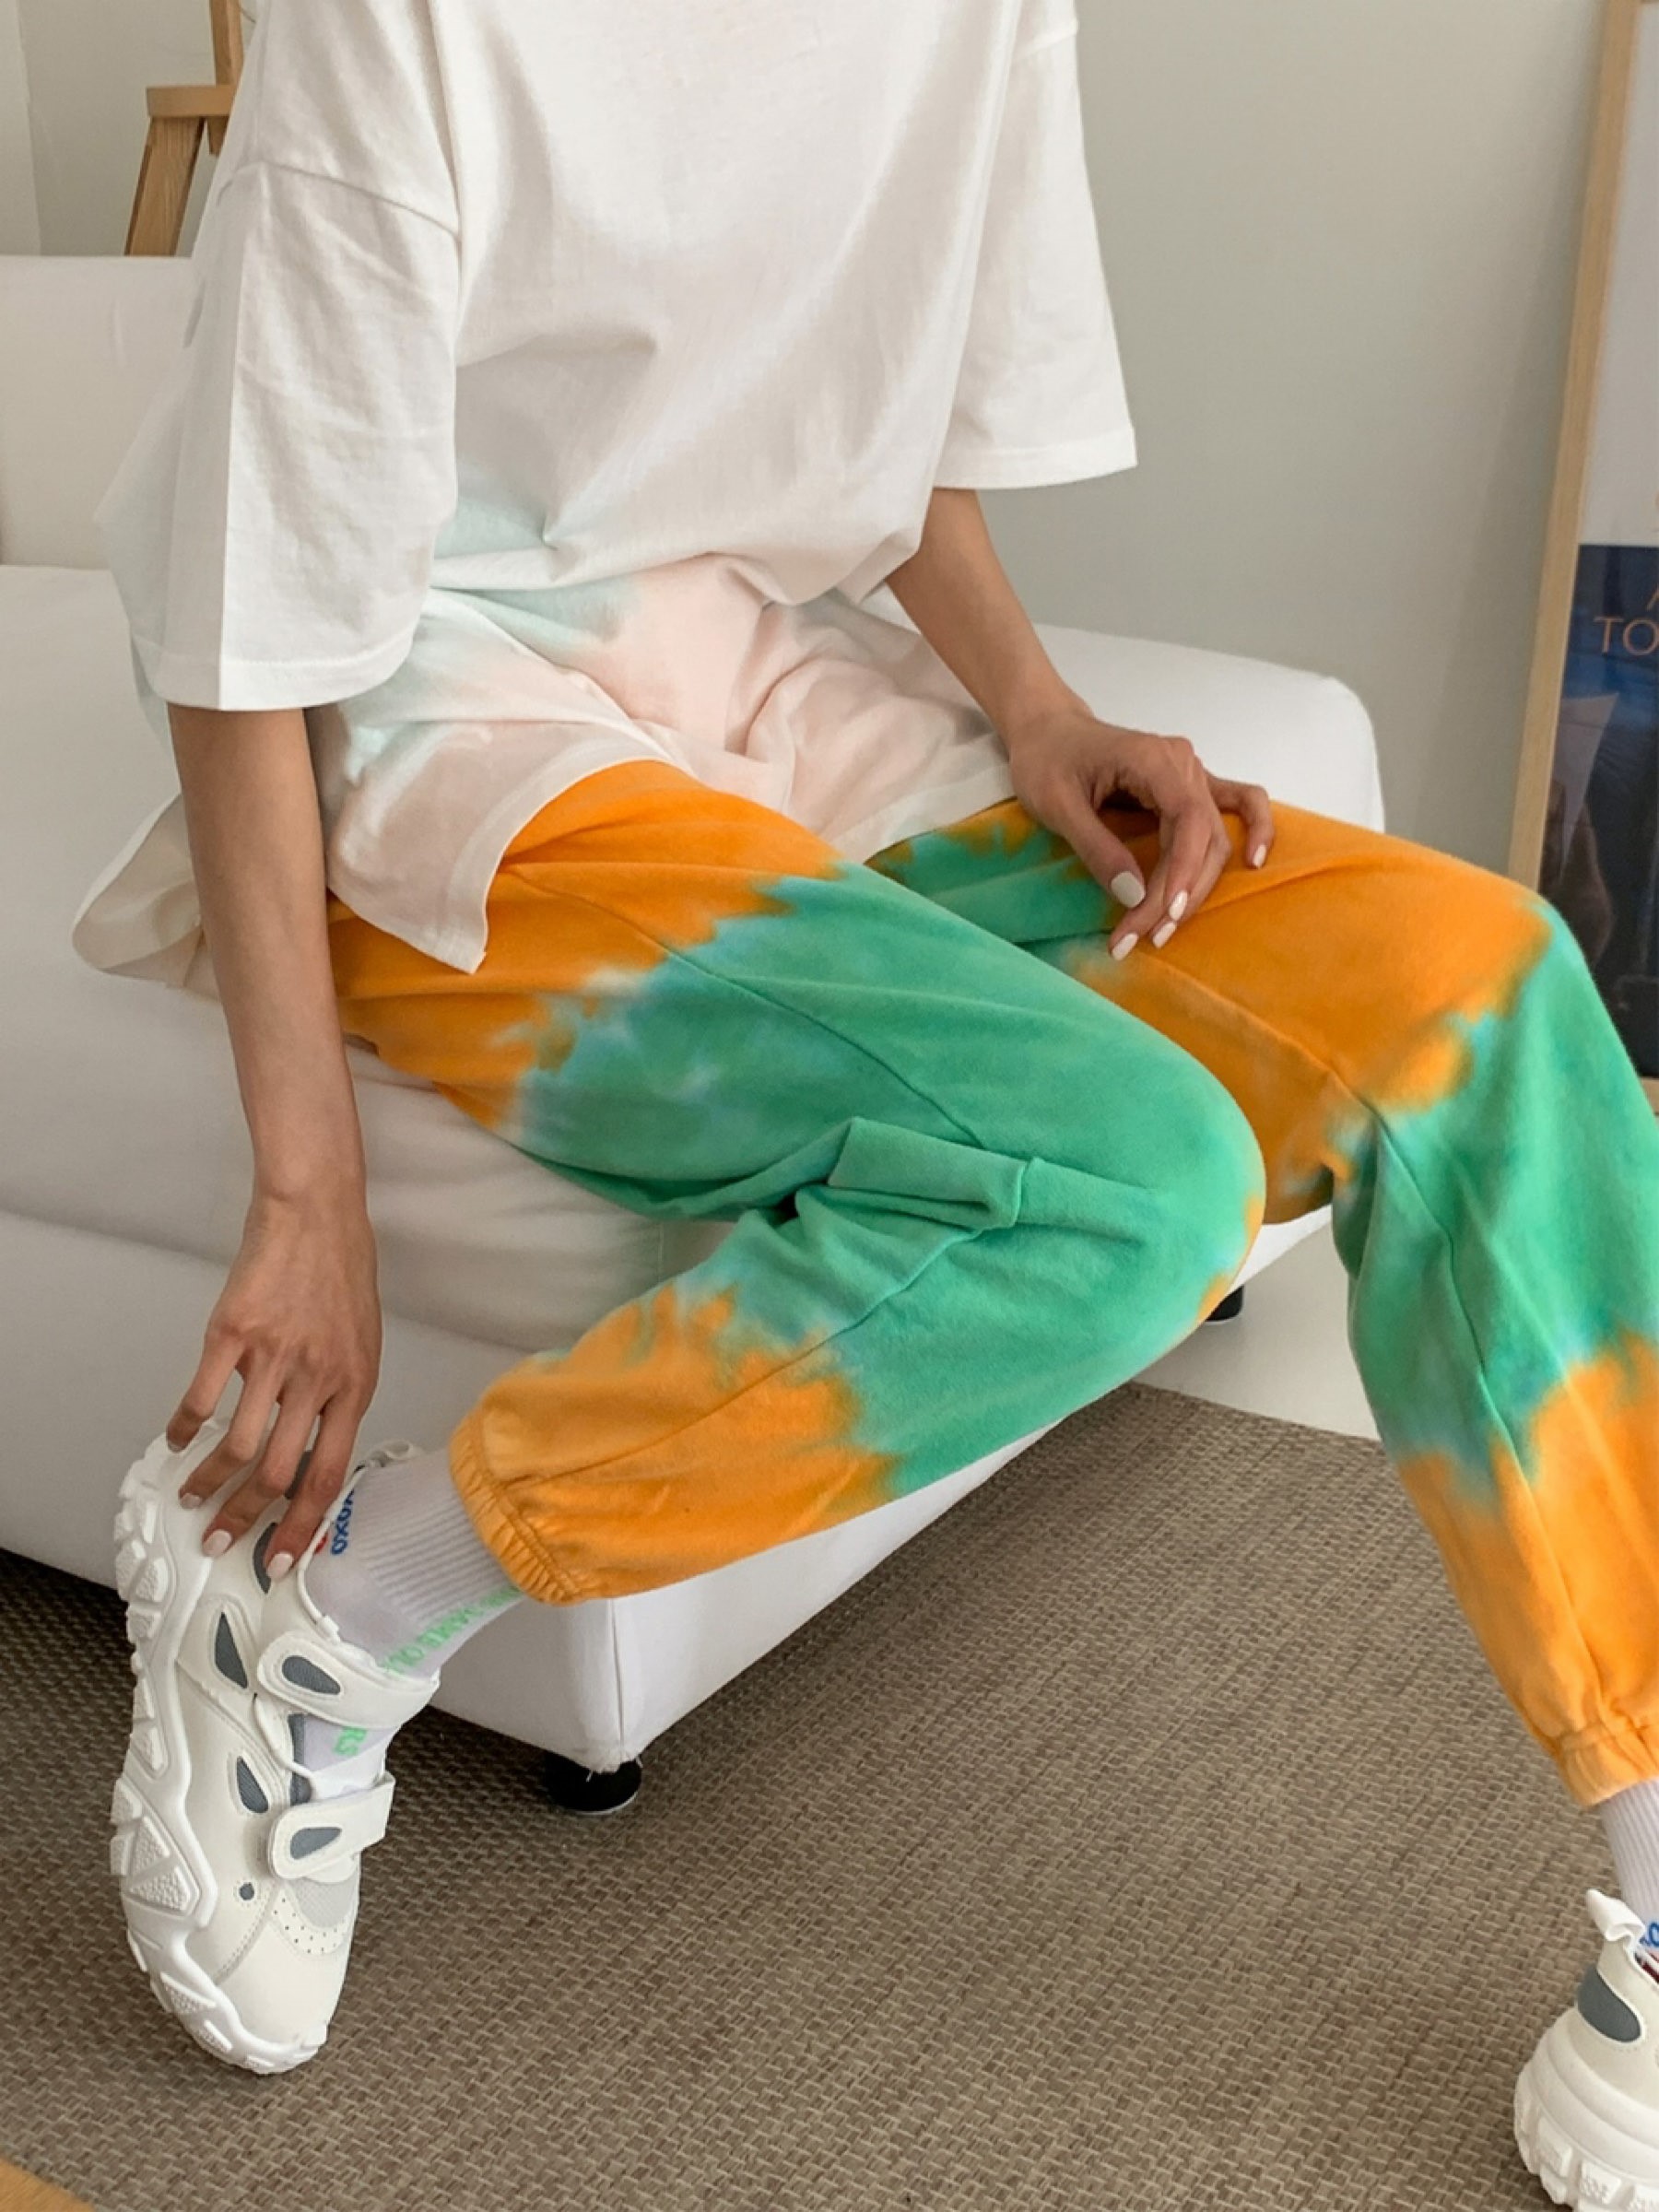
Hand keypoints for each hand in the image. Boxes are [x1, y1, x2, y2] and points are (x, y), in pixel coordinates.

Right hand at [168, 1183, 381, 1573]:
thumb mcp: (360, 1341)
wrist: (316, 1213)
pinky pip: (202, 1397)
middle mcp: (317, 1380)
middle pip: (279, 1472)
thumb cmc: (341, 1271)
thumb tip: (308, 1443)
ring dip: (210, 1481)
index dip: (301, 1525)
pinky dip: (185, 1427)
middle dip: (246, 1517)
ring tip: (192, 1497)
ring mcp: (274, 1358)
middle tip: (220, 1540)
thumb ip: (337, 1393)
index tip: (279, 1556)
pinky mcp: (233, 1335)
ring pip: (239, 1444)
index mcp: (356, 1386)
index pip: (329, 1474)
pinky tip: (176, 1441)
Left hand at [1005, 700, 1274, 955]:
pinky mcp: (1190, 788)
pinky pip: (1238, 805)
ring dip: (1198, 886)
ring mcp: (1192, 774)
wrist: (1048, 731)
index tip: (1163, 913)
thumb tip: (1133, 895)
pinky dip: (1254, 831)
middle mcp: (1183, 764)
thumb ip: (1096, 848)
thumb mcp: (1057, 805)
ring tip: (1163, 930)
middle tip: (1144, 937)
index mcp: (1153, 759)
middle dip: (1178, 894)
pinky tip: (1254, 862)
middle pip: (1203, 837)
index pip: (1186, 820)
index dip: (1181, 872)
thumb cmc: (1047, 760)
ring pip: (1215, 837)